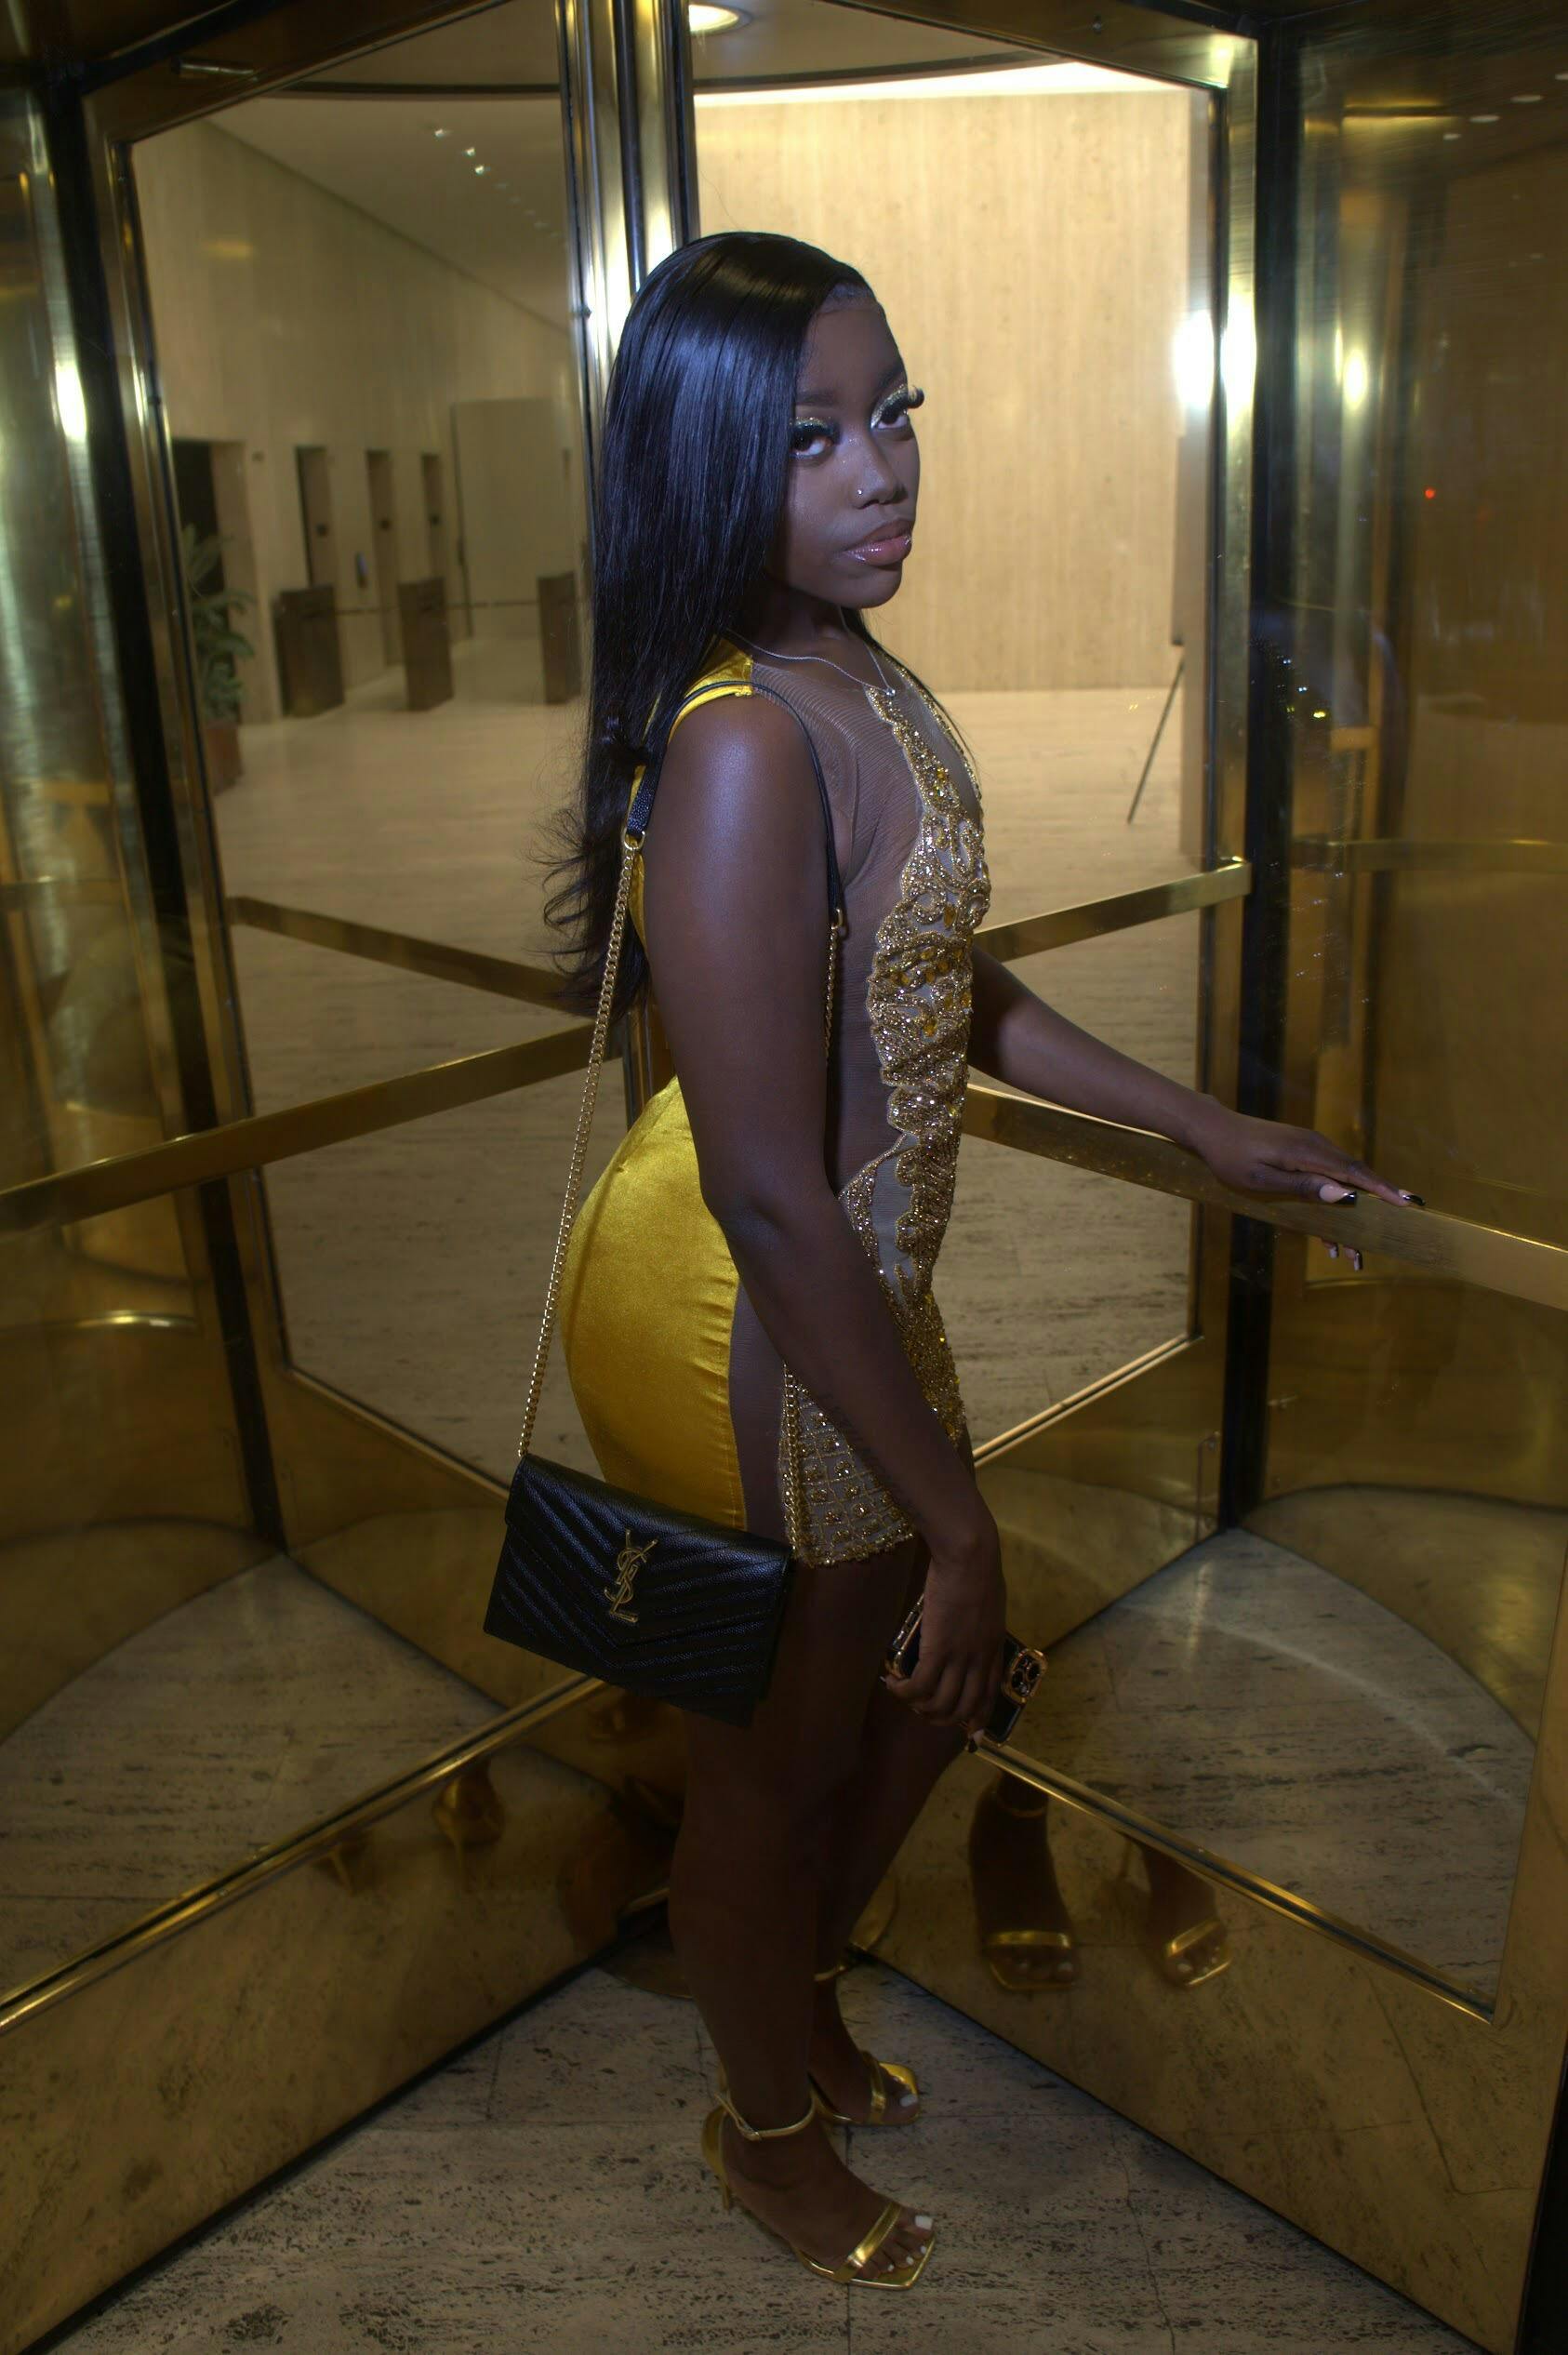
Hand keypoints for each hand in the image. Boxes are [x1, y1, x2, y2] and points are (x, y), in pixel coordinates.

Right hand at [884, 1511, 1006, 1740]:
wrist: (970, 1556)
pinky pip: (919, 1686)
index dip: (979, 1719)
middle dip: (942, 1719)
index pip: (990, 1696)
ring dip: (919, 1708)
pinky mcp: (938, 1649)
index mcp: (994, 1650)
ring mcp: (960, 1657)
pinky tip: (893, 1684)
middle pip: (963, 1708)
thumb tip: (965, 1630)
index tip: (971, 1735)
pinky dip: (904, 1692)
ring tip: (904, 1695)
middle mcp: (980, 1660)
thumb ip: (980, 1625)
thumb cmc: (977, 1570)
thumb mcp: (988, 1606)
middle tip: (923, 1712)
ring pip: (940, 1704)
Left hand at [1186, 1102, 1422, 1272]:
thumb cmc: (1231, 1158)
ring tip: (1352, 1251)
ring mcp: (1309, 1148)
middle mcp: (1316, 1147)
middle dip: (1371, 1210)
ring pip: (1341, 1181)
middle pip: (1354, 1179)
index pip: (1355, 1173)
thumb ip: (1302, 1187)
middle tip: (1380, 1243)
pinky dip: (1332, 1201)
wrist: (1212, 1130)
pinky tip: (1327, 1233)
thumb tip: (1342, 1195)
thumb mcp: (1262, 1180)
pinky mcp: (1301, 1152)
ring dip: (1350, 1213)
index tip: (1407, 1204)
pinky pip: (1325, 1177)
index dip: (1382, 1189)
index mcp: (1309, 1153)